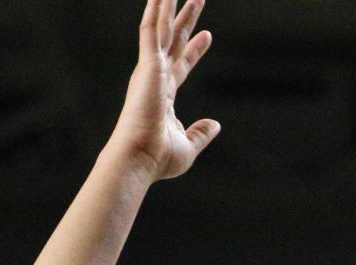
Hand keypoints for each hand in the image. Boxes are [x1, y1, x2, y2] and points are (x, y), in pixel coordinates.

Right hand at [109, 0, 219, 180]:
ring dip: (169, 6)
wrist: (140, 157)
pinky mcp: (148, 65)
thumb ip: (201, 133)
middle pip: (174, 41)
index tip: (207, 35)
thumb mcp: (188, 145)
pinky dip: (156, 11)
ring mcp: (150, 69)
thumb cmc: (158, 158)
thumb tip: (215, 124)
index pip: (182, 65)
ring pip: (161, 28)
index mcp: (163, 95)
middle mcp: (155, 78)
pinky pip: (152, 30)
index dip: (195, 50)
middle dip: (186, 19)